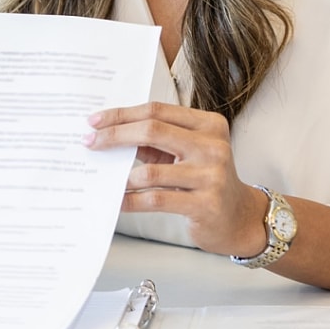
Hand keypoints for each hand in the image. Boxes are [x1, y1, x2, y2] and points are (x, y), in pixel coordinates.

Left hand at [83, 101, 269, 258]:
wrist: (239, 218)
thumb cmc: (206, 180)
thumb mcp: (186, 153)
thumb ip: (156, 141)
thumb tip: (110, 134)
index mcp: (208, 124)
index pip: (157, 111)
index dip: (122, 114)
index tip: (95, 121)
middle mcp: (213, 146)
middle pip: (152, 130)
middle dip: (115, 135)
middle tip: (90, 142)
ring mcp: (211, 175)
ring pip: (151, 170)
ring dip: (122, 176)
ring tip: (106, 178)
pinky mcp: (205, 204)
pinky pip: (156, 199)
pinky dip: (132, 200)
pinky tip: (119, 202)